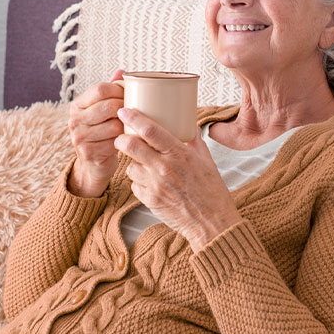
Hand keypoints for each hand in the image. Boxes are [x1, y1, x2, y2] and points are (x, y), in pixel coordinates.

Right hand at [67, 69, 124, 196]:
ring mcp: (79, 137)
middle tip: (134, 114)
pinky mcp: (89, 153)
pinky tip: (126, 141)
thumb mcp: (102, 110)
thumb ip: (110, 90)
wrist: (94, 164)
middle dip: (126, 109)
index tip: (129, 96)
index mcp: (77, 105)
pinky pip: (115, 142)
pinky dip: (125, 141)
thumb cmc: (102, 132)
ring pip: (114, 125)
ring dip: (127, 127)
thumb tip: (121, 71)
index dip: (120, 90)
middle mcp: (74, 120)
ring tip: (130, 127)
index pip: (101, 89)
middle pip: (108, 106)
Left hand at [114, 107, 242, 251]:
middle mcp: (165, 168)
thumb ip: (194, 141)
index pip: (150, 130)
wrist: (212, 222)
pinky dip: (139, 182)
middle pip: (131, 146)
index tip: (124, 111)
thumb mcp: (206, 160)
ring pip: (130, 167)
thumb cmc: (211, 191)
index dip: (133, 118)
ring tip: (144, 166)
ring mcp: (155, 186)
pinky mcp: (150, 201)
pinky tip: (151, 183)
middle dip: (121, 139)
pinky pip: (135, 185)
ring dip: (133, 164)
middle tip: (121, 138)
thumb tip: (188, 125)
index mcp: (179, 154)